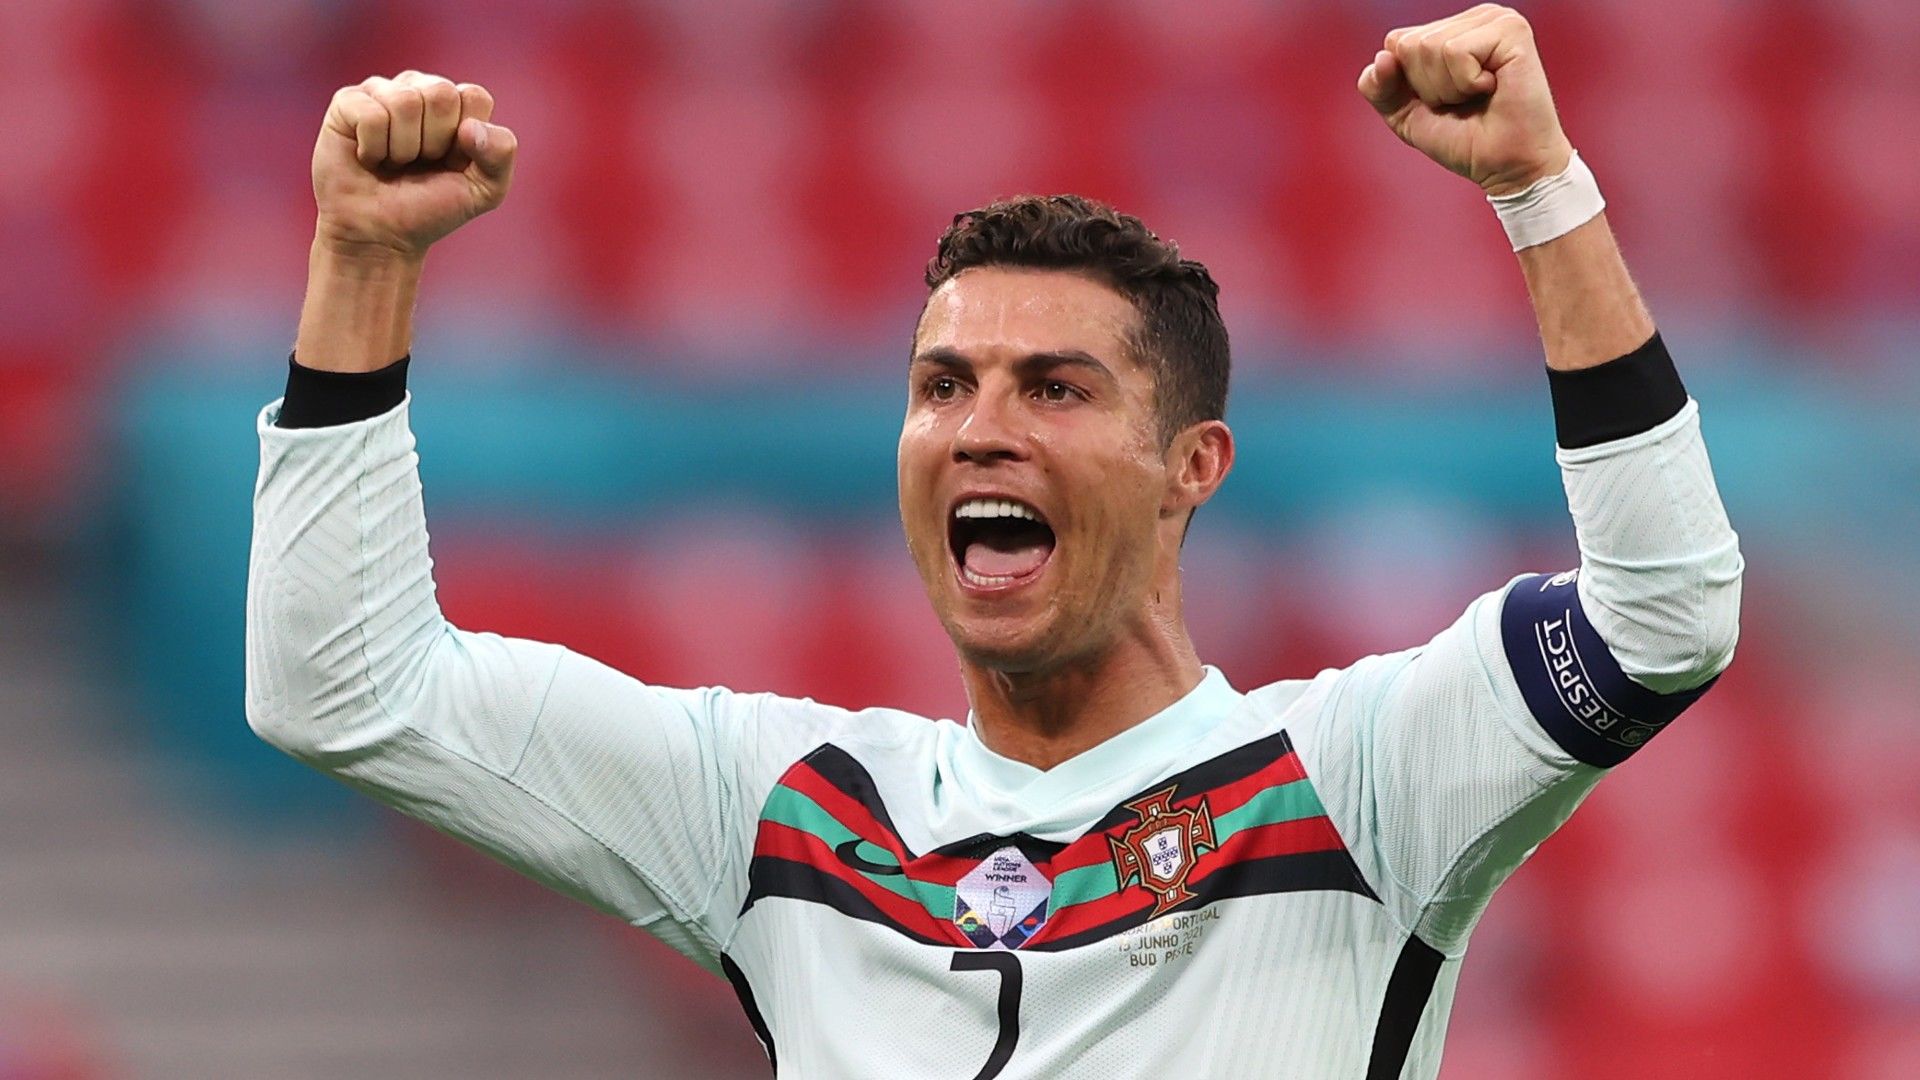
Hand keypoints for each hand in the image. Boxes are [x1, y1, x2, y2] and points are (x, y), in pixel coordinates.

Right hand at [311, 71, 517, 260]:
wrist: (380, 235)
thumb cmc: (430, 208)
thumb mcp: (485, 190)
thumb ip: (501, 153)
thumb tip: (469, 127)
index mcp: (456, 104)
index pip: (474, 96)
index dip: (466, 138)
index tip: (451, 162)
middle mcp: (419, 89)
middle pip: (441, 93)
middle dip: (434, 141)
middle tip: (419, 163)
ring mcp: (382, 91)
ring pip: (405, 101)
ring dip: (403, 148)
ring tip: (394, 163)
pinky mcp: (348, 102)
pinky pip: (371, 114)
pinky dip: (373, 148)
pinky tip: (368, 158)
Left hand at [1357, 5, 1572, 196]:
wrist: (1506, 167)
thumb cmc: (1464, 139)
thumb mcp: (1404, 114)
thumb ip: (1379, 87)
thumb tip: (1381, 57)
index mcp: (1451, 29)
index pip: (1396, 42)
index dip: (1408, 83)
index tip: (1442, 100)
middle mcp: (1474, 18)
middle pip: (1409, 44)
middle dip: (1428, 86)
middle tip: (1463, 101)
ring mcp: (1495, 19)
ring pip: (1430, 46)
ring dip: (1448, 87)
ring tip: (1478, 96)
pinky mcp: (1511, 30)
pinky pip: (1456, 51)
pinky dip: (1466, 83)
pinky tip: (1491, 88)